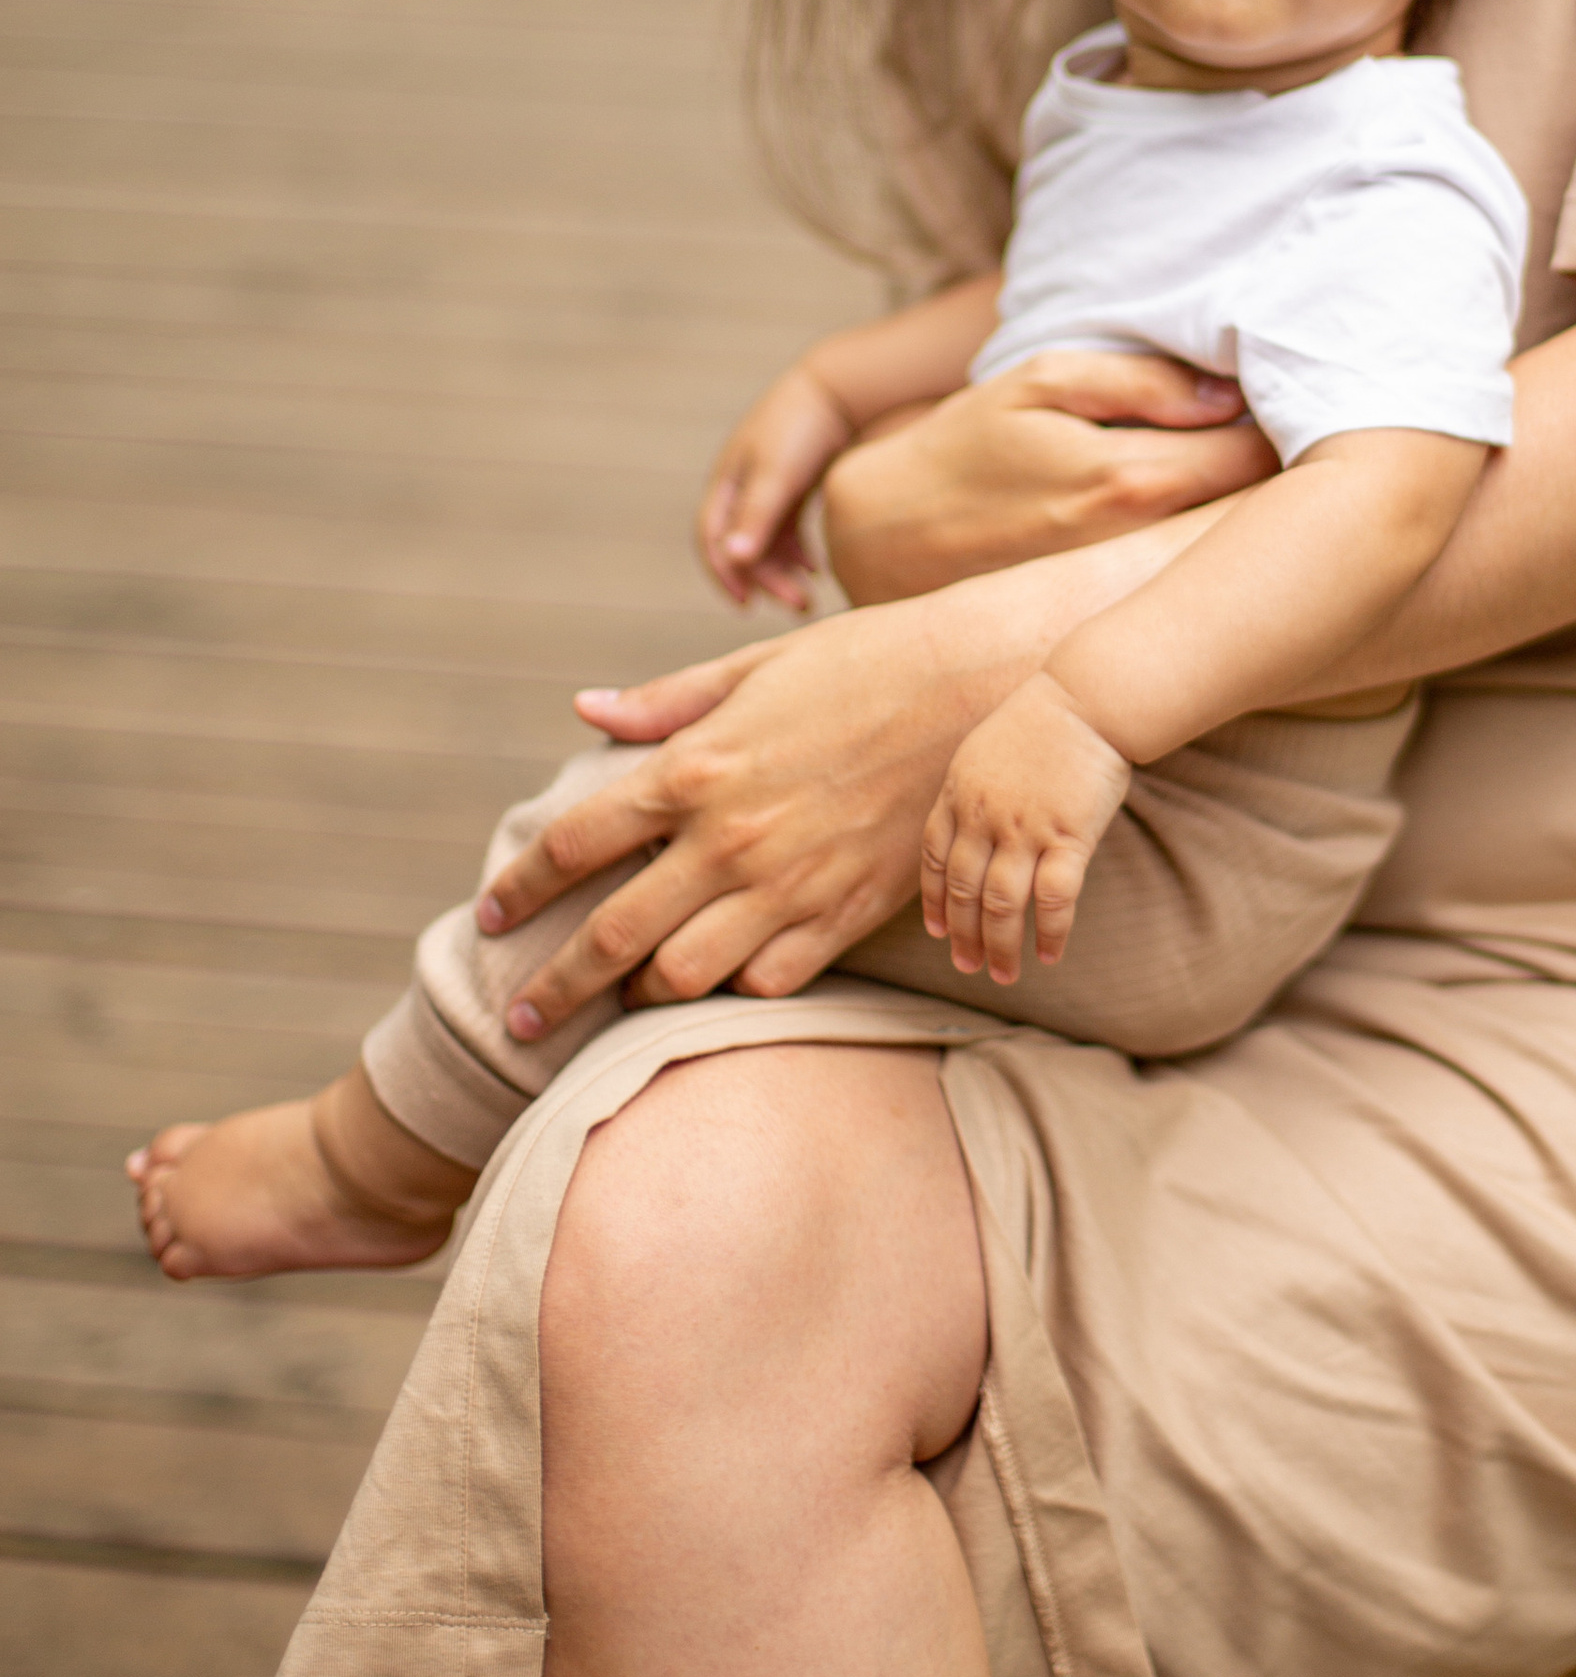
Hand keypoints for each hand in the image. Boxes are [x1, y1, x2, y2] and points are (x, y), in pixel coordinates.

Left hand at [485, 610, 993, 1040]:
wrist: (982, 688)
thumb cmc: (864, 660)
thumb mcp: (754, 668)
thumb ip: (665, 702)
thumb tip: (586, 711)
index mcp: (696, 767)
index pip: (576, 842)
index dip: (522, 885)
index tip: (493, 914)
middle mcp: (730, 836)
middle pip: (612, 936)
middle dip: (555, 986)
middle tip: (521, 1016)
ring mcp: (789, 883)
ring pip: (683, 976)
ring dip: (641, 997)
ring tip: (624, 1001)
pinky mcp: (845, 913)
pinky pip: (767, 983)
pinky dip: (732, 991)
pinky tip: (719, 983)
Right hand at [695, 360, 855, 611]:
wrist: (841, 391)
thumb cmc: (802, 427)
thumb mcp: (778, 473)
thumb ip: (757, 516)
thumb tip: (733, 560)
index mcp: (727, 482)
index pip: (712, 538)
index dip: (724, 573)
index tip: (747, 605)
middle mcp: (743, 488)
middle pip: (743, 546)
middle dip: (766, 581)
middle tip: (798, 607)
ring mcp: (769, 489)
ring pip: (768, 543)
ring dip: (783, 573)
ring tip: (810, 596)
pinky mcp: (796, 488)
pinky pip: (789, 532)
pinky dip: (799, 553)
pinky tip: (818, 569)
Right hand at [821, 352, 1276, 605]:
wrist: (884, 544)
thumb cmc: (965, 448)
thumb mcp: (1040, 384)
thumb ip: (1140, 381)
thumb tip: (1230, 394)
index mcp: (1133, 482)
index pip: (1259, 452)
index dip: (1290, 416)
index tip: (1292, 398)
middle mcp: (1144, 554)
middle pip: (1267, 517)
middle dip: (1291, 475)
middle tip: (1298, 438)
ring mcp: (1133, 602)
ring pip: (1237, 560)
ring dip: (1259, 522)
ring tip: (1265, 483)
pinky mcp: (1120, 632)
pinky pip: (1199, 593)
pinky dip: (1221, 564)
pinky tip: (1215, 538)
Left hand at [921, 675, 1133, 984]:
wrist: (1088, 698)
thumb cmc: (1043, 719)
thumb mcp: (985, 750)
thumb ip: (973, 792)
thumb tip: (971, 830)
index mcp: (959, 793)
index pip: (934, 858)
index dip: (934, 899)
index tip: (938, 931)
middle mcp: (984, 816)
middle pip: (963, 890)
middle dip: (963, 935)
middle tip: (967, 966)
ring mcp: (1025, 828)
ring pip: (1002, 904)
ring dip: (999, 945)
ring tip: (1003, 974)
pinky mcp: (1068, 836)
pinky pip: (1054, 898)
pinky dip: (1050, 932)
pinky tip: (1050, 955)